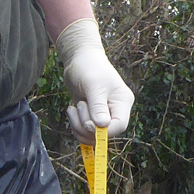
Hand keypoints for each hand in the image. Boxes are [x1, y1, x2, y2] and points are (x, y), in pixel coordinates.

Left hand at [54, 18, 134, 142]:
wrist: (79, 58)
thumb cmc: (88, 67)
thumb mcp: (93, 85)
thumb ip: (98, 106)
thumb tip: (103, 126)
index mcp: (122, 102)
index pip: (119, 126)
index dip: (103, 131)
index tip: (88, 124)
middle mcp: (116, 110)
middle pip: (104, 133)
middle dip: (86, 126)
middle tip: (77, 107)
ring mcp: (103, 114)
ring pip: (92, 134)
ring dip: (78, 125)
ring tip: (73, 107)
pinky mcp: (91, 115)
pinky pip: (84, 130)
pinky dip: (75, 125)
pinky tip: (71, 110)